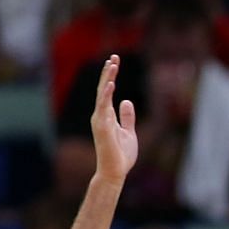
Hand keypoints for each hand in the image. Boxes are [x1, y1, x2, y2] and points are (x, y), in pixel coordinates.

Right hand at [92, 54, 138, 184]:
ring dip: (107, 78)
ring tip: (112, 63)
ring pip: (102, 94)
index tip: (115, 62)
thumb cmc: (121, 154)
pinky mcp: (102, 127)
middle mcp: (100, 115)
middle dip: (108, 72)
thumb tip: (126, 101)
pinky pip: (103, 107)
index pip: (107, 91)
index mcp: (106, 116)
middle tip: (114, 56)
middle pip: (103, 89)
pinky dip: (106, 95)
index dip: (110, 76)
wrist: (115, 171)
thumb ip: (127, 117)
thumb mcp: (129, 132)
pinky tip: (111, 83)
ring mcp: (100, 120)